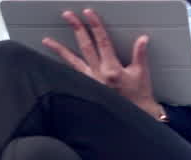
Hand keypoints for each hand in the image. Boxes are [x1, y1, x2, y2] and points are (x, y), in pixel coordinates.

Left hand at [43, 9, 163, 117]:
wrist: (136, 115)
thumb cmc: (139, 96)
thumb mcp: (142, 73)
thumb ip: (140, 54)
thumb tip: (142, 39)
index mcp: (113, 70)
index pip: (102, 42)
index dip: (95, 26)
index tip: (88, 13)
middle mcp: (99, 75)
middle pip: (85, 46)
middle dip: (76, 29)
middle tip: (68, 15)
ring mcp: (92, 82)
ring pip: (73, 62)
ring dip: (60, 50)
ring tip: (47, 41)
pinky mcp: (89, 88)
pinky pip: (74, 74)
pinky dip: (65, 67)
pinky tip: (55, 62)